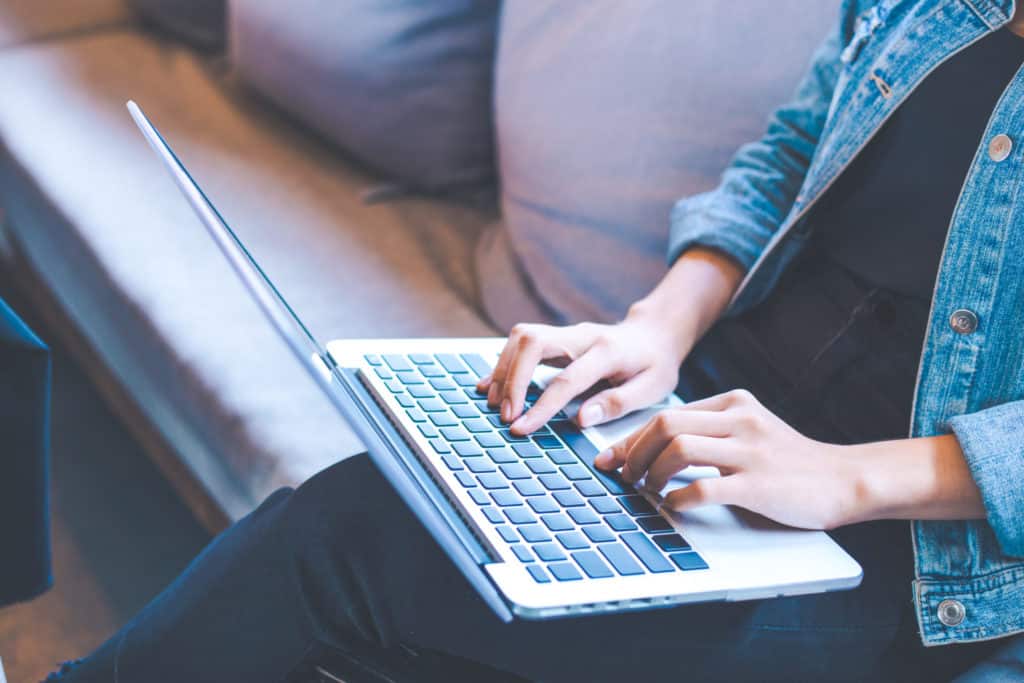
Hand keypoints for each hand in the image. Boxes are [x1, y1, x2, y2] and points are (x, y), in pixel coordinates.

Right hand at [477, 313, 692, 434]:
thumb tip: (580, 419)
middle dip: (512, 379)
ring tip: (496, 405)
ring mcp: (566, 332)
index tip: (521, 428)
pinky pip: (521, 342)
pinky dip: (503, 363)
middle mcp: (582, 335)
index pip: (567, 378)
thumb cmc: (655, 365)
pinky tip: (492, 386)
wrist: (654, 334)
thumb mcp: (652, 389)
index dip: (541, 406)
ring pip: (521, 337)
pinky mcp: (555, 336)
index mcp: (608, 351)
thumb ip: (617, 403)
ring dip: (503, 370)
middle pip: (533, 342)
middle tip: (505, 415)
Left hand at [595, 389, 859, 529]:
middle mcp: (740, 420)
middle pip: (665, 425)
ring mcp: (750, 451)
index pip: (666, 414)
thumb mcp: (750, 430)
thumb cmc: (789, 462)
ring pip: (678, 450)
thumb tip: (654, 445)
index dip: (631, 438)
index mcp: (734, 403)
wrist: (845, 479)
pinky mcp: (758, 484)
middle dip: (633, 452)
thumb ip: (712, 430)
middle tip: (622, 477)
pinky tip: (672, 506)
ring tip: (645, 490)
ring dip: (651, 473)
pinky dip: (678, 498)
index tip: (610, 458)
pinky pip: (704, 487)